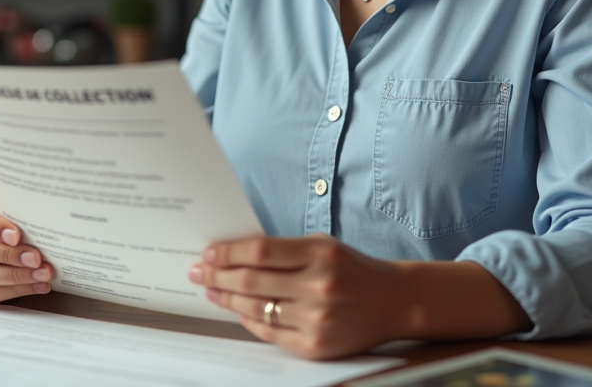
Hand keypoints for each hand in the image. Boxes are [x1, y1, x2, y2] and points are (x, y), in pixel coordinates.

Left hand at [188, 235, 409, 359]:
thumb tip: (233, 253)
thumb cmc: (352, 268)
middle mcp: (319, 287)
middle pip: (252, 281)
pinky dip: (248, 321)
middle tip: (198, 272)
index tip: (208, 252)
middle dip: (217, 276)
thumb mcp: (322, 245)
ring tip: (212, 290)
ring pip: (256, 309)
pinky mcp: (316, 346)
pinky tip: (236, 310)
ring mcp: (318, 319)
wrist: (393, 301)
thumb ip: (283, 248)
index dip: (228, 252)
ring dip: (226, 299)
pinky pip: (269, 333)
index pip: (260, 251)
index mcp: (321, 254)